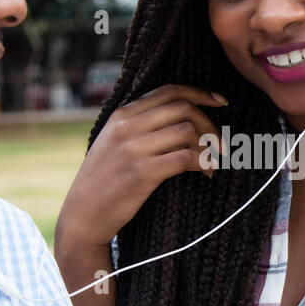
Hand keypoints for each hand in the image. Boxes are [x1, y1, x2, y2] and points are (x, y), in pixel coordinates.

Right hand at [57, 84, 225, 248]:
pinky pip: (185, 158)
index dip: (200, 93)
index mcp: (122, 114)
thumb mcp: (112, 141)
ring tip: (212, 163)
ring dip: (208, 147)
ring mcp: (133, 149)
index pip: (169, 91)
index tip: (220, 102)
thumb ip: (138, 124)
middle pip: (183, 108)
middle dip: (210, 124)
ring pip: (187, 132)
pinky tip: (205, 173)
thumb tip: (180, 115)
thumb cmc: (104, 179)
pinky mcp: (142, 173)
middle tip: (220, 144)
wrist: (83, 214)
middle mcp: (127, 126)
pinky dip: (203, 164)